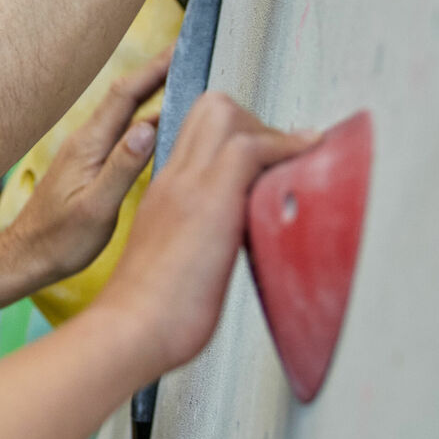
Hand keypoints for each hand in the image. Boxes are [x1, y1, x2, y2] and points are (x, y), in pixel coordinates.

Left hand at [1, 53, 167, 286]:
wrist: (27, 256)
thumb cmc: (59, 240)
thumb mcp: (96, 208)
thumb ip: (122, 168)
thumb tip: (147, 128)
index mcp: (89, 145)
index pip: (126, 95)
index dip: (154, 69)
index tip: (181, 47)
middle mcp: (87, 140)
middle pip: (127, 96)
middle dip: (158, 71)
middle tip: (190, 52)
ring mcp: (88, 151)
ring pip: (126, 113)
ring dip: (155, 93)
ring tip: (187, 79)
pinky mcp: (90, 164)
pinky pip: (123, 132)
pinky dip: (147, 119)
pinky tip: (163, 123)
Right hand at [91, 93, 317, 372]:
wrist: (130, 329)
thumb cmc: (152, 311)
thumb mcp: (175, 264)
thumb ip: (199, 243)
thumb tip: (229, 250)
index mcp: (164, 193)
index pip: (196, 132)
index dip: (236, 132)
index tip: (264, 157)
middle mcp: (173, 178)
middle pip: (212, 110)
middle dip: (256, 122)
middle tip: (280, 159)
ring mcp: (189, 184)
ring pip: (227, 114)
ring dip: (270, 131)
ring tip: (292, 162)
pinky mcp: (210, 196)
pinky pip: (251, 145)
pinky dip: (286, 145)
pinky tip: (307, 157)